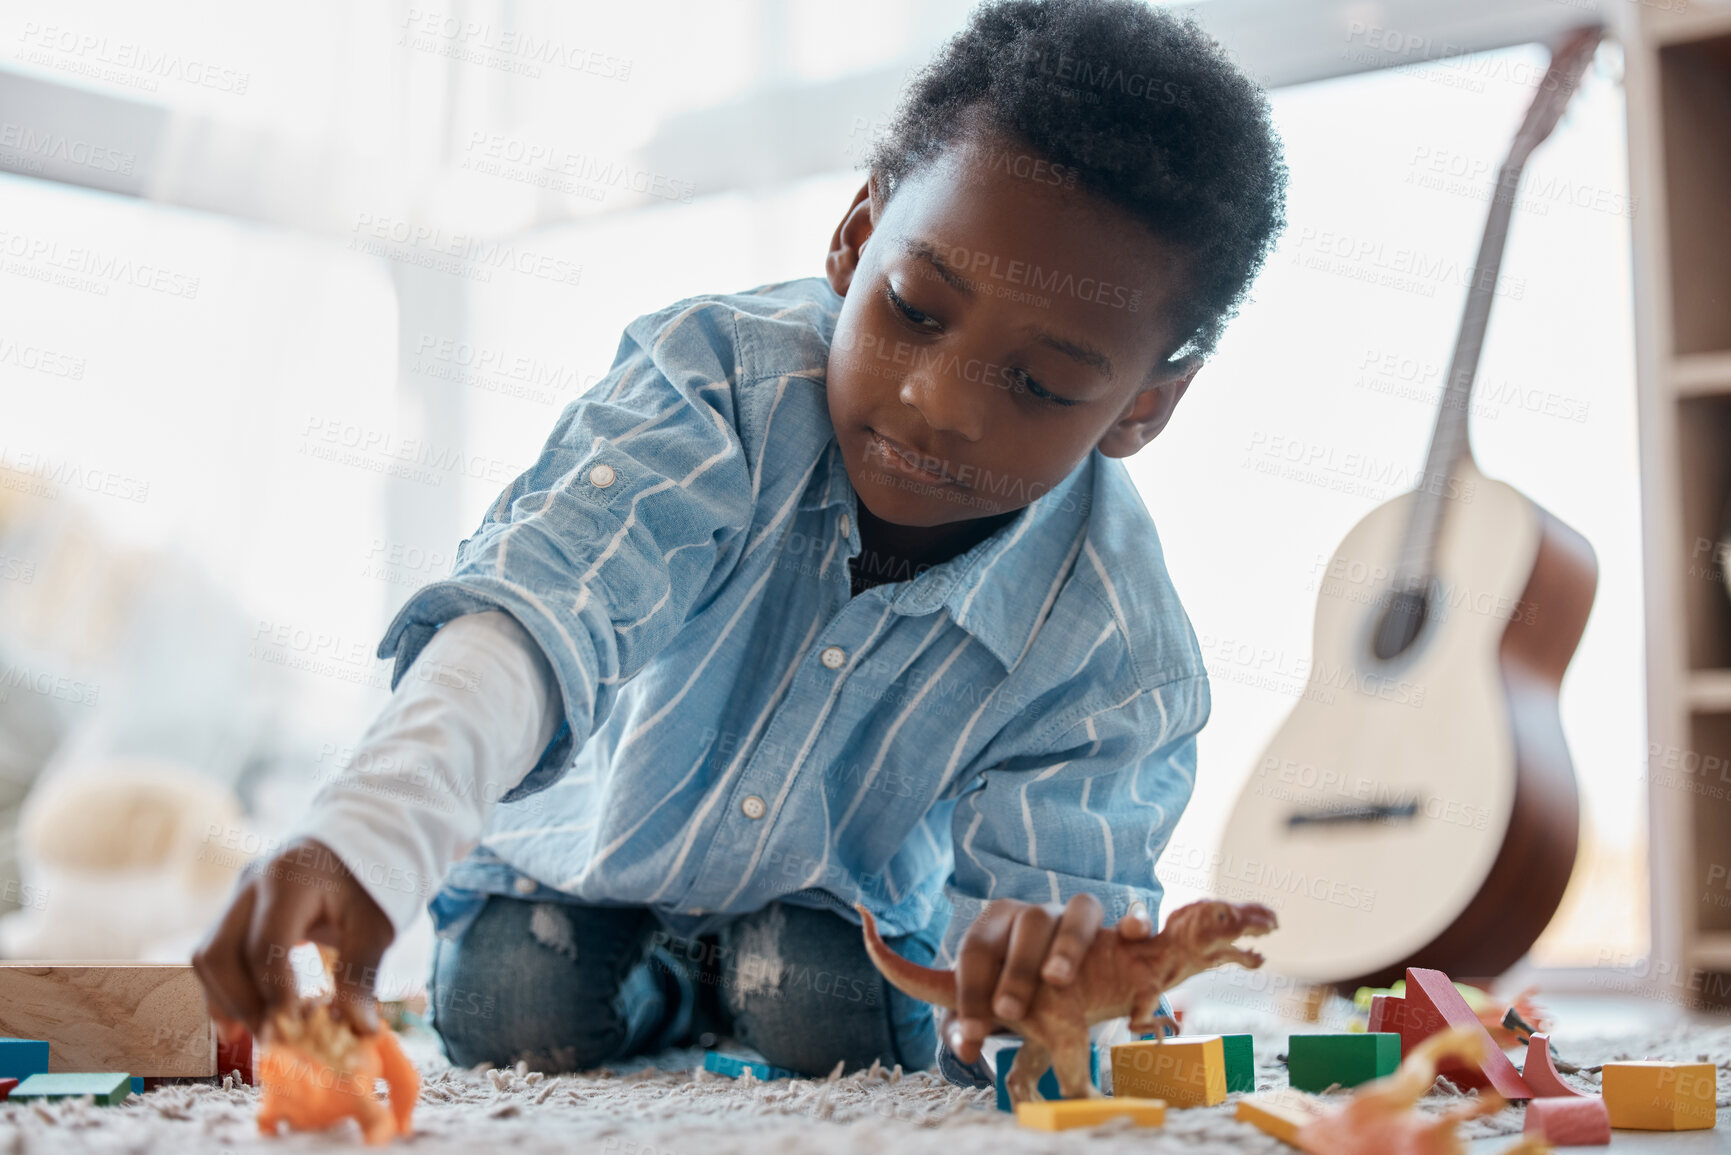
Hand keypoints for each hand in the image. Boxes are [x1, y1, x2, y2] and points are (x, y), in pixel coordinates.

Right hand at [192, 838, 394, 1039]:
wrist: (359, 837)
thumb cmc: (370, 880)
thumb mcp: (376, 922)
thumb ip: (362, 973)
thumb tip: (358, 1030)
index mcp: (289, 879)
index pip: (266, 944)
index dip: (274, 991)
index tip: (292, 1028)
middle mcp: (251, 883)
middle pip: (221, 952)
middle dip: (242, 1002)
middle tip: (272, 1037)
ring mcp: (237, 894)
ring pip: (208, 955)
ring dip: (227, 1001)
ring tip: (259, 1033)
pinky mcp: (235, 909)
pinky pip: (214, 954)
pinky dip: (224, 990)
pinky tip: (241, 1022)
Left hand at [942, 894, 1153, 1063]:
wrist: (1049, 987)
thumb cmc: (1012, 996)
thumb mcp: (985, 1009)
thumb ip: (968, 1025)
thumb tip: (963, 1047)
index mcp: (996, 925)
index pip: (977, 947)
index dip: (971, 990)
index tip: (973, 1034)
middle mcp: (1037, 914)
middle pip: (1028, 922)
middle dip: (1016, 968)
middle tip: (1008, 1011)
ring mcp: (1077, 918)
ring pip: (1078, 911)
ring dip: (1067, 944)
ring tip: (1056, 980)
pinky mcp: (1116, 931)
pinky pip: (1133, 917)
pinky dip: (1136, 920)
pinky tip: (1134, 934)